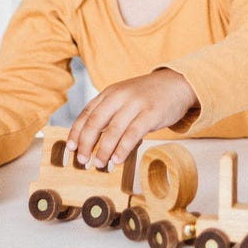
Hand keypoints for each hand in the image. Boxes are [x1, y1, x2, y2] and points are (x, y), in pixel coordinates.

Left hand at [66, 69, 197, 168]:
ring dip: (103, 150)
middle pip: (96, 121)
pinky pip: (133, 133)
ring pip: (113, 130)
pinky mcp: (151, 113)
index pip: (87, 113)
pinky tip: (117, 160)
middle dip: (86, 143)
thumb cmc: (148, 96)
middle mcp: (120, 96)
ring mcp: (136, 104)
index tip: (70, 148)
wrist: (177, 83)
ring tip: (98, 164)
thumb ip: (110, 112)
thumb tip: (92, 140)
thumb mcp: (125, 97)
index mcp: (110, 92)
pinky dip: (122, 149)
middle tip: (82, 160)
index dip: (76, 131)